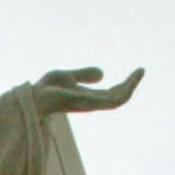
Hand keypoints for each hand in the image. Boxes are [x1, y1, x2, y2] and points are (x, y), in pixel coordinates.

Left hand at [27, 66, 143, 116]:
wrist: (34, 96)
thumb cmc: (46, 89)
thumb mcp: (68, 76)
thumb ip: (84, 75)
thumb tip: (102, 74)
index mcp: (88, 98)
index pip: (111, 94)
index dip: (124, 84)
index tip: (135, 72)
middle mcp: (92, 103)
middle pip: (118, 97)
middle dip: (131, 84)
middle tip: (141, 70)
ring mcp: (92, 105)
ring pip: (119, 99)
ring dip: (131, 86)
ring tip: (139, 72)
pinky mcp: (90, 103)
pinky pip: (113, 100)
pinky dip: (124, 89)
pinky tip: (130, 78)